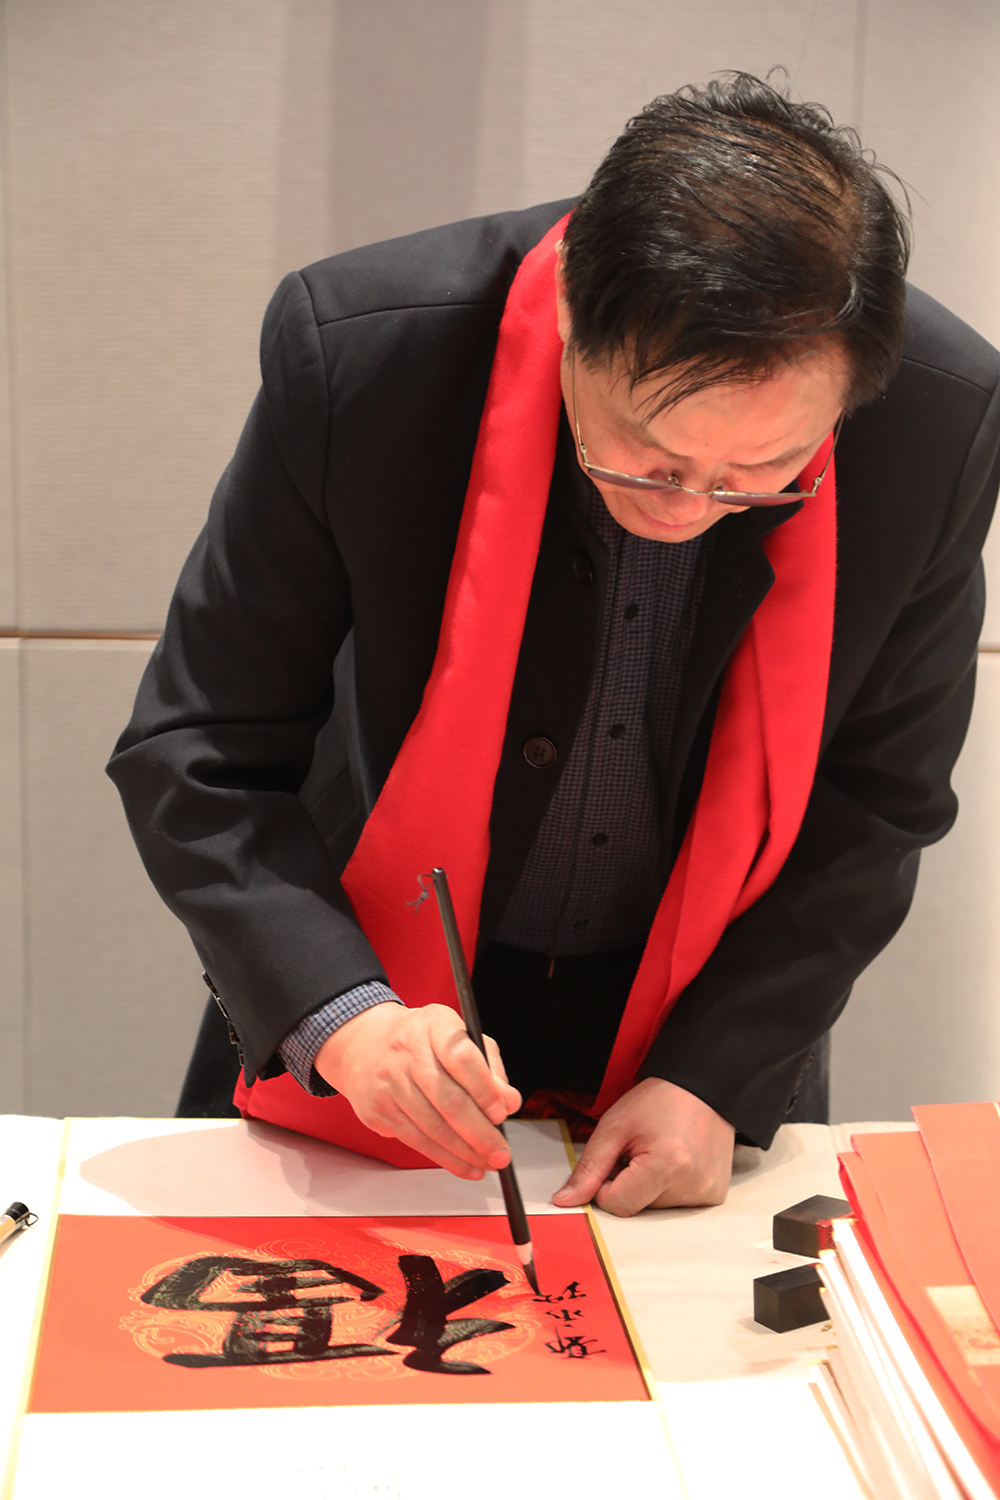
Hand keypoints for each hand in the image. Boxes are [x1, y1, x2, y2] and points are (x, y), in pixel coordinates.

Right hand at [315, 1002, 520, 1180]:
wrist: (366, 1046)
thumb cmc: (425, 1043)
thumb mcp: (460, 1038)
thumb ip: (489, 1067)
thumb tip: (510, 1102)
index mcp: (434, 1024)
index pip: (460, 1057)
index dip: (484, 1089)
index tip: (502, 1112)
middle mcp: (407, 1051)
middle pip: (447, 1099)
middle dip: (479, 1132)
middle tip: (501, 1152)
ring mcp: (389, 1082)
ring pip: (432, 1126)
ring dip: (465, 1152)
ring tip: (488, 1163)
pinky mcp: (378, 1110)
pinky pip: (417, 1140)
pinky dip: (445, 1158)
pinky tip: (466, 1165)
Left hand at [551, 1077, 734, 1214]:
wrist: (703, 1087)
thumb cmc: (658, 1101)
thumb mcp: (614, 1127)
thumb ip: (589, 1167)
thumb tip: (565, 1201)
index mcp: (667, 1167)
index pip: (617, 1205)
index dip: (606, 1184)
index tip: (616, 1158)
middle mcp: (693, 1186)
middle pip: (637, 1208)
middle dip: (629, 1184)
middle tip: (641, 1150)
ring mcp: (708, 1193)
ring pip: (656, 1208)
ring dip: (649, 1186)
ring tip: (661, 1152)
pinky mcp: (715, 1195)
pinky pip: (678, 1205)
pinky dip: (669, 1188)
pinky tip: (676, 1161)